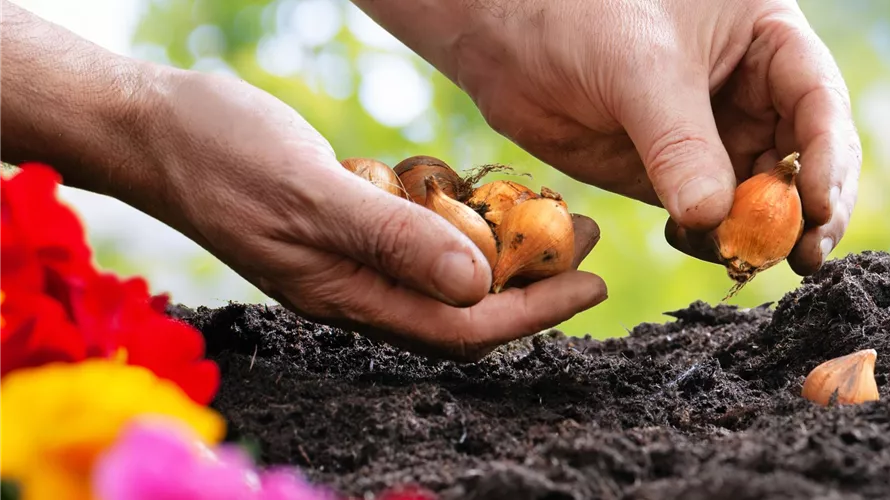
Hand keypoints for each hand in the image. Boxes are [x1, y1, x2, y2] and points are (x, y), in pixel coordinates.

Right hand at [116, 71, 606, 360]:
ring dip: (504, 247)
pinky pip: (415, 236)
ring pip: (445, 271)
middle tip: (589, 235)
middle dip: (534, 280)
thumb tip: (477, 286)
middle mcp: (353, 289)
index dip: (536, 313)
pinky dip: (456, 218)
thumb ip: (393, 238)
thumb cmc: (218, 153)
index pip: (462, 329)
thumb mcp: (312, 191)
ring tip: (553, 211)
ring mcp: (345, 258)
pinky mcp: (341, 224)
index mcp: (346, 296)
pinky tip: (478, 190)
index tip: (594, 284)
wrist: (147, 126)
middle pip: (465, 308)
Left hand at [355, 0, 861, 274]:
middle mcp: (756, 90)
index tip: (818, 207)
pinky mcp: (679, 175)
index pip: (819, 102)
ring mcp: (719, 136)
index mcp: (768, 40)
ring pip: (765, 197)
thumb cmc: (578, 15)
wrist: (502, 35)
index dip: (827, 157)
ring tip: (744, 257)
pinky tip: (697, 243)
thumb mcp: (640, 68)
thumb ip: (680, 144)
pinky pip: (714, 219)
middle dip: (809, 209)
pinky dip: (714, 241)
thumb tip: (713, 221)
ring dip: (762, 234)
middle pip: (807, 159)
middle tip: (803, 256)